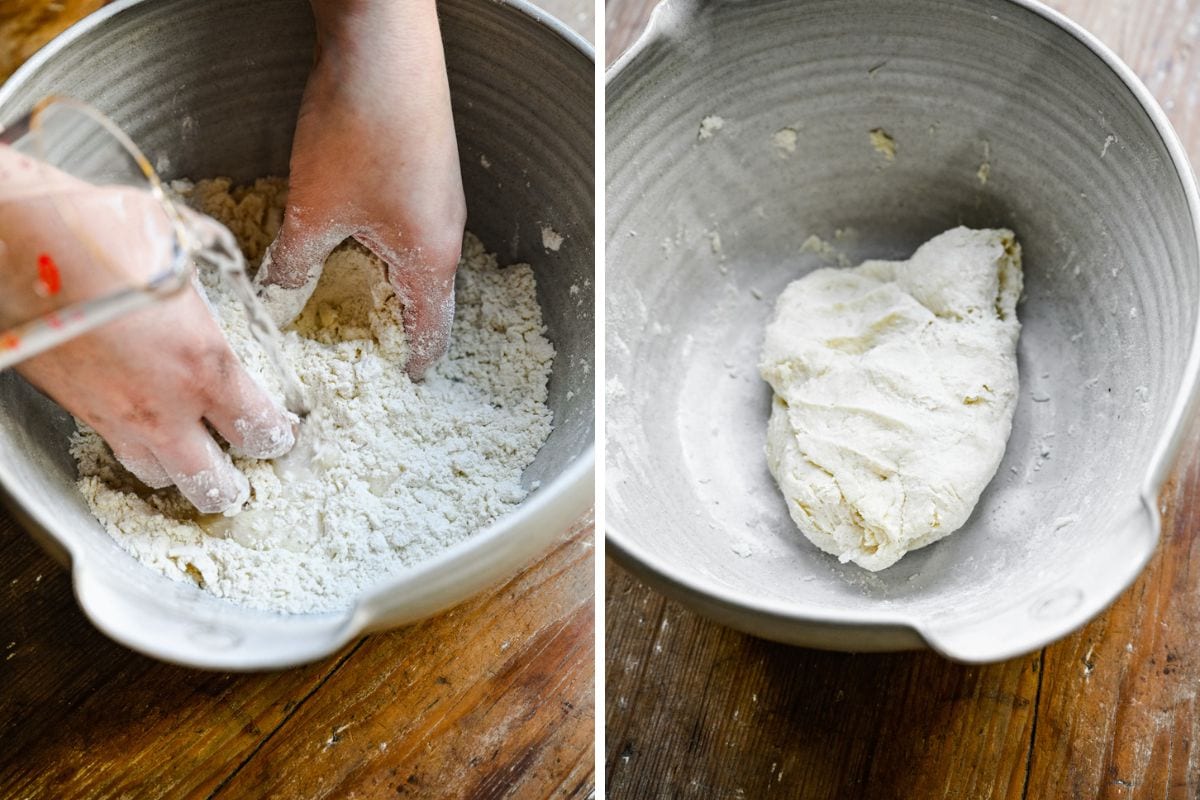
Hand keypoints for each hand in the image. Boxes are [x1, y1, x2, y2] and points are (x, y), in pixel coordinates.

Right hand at [0, 151, 294, 513]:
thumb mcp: (177, 241)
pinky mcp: (76, 411)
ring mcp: (115, 414)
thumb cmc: (96, 233)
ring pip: (158, 475)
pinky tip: (143, 431)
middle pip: (212, 482)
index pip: (258, 428)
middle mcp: (165, 404)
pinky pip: (114, 448)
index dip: (276, 436)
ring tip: (194, 461)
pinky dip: (135, 450)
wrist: (13, 240)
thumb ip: (207, 265)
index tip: (281, 432)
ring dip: (181, 472)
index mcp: (206, 365)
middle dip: (232, 485)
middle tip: (243, 478)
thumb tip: (214, 256)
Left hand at [256, 0, 466, 379]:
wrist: (385, 45)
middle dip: (398, 323)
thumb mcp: (314, 208)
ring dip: (389, 279)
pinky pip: (412, 222)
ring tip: (351, 292)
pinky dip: (386, 242)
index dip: (414, 361)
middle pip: (429, 296)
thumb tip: (275, 294)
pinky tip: (353, 230)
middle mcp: (446, 232)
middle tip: (365, 344)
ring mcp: (441, 196)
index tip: (401, 381)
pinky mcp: (428, 165)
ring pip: (418, 256)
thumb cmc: (360, 132)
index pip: (431, 330)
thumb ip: (295, 261)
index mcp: (430, 258)